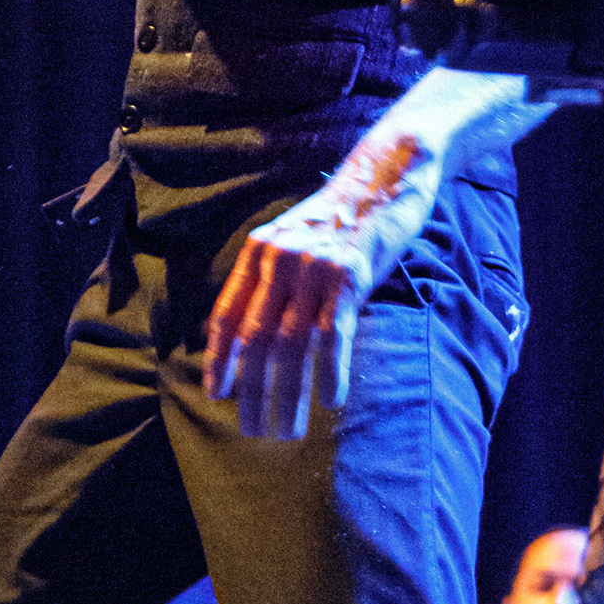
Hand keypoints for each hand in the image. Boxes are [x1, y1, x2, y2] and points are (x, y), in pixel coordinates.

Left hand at [203, 129, 444, 439]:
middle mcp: (281, 258)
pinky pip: (334, 333)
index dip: (219, 358)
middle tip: (250, 429)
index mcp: (261, 251)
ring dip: (288, 395)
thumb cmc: (344, 215)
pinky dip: (331, 371)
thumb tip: (251, 328)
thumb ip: (273, 276)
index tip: (216, 393)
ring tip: (287, 430)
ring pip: (292, 344)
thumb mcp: (296, 238)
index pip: (228, 314)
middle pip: (256, 338)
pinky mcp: (351, 273)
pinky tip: (331, 400)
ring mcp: (316, 266)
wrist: (387, 173)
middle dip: (251, 390)